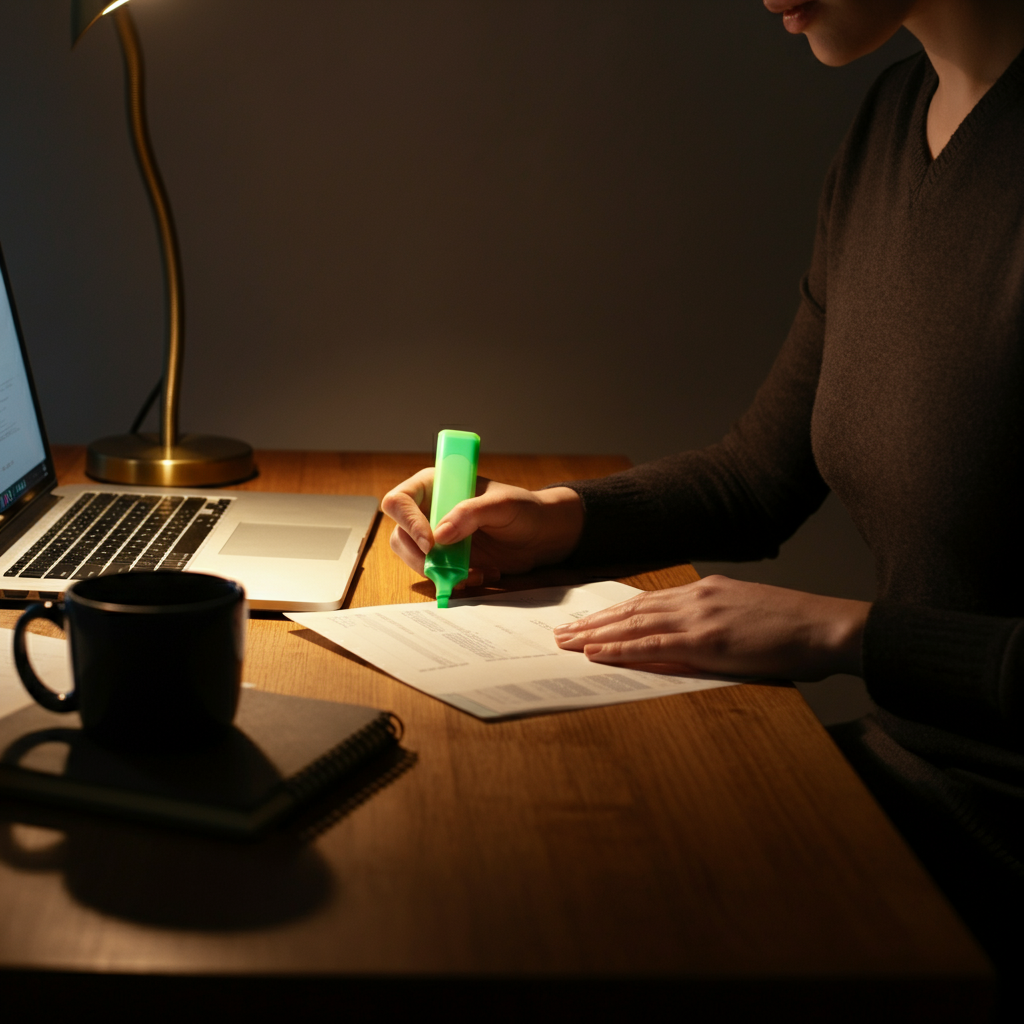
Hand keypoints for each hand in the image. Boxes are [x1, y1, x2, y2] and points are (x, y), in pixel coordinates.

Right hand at [382, 470, 583, 584]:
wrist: (542, 535)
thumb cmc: (524, 508)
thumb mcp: (502, 505)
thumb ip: (470, 513)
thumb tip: (439, 535)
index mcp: (435, 485)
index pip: (399, 501)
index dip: (409, 522)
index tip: (432, 543)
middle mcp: (428, 510)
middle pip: (400, 535)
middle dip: (420, 557)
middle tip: (448, 568)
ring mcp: (436, 537)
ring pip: (413, 558)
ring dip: (438, 572)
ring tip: (472, 572)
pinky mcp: (447, 559)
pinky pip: (435, 574)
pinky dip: (453, 580)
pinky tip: (480, 574)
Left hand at [553, 575, 868, 680]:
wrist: (828, 627)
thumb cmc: (796, 627)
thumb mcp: (747, 614)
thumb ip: (714, 620)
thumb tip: (689, 637)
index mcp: (706, 590)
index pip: (647, 600)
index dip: (613, 612)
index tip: (588, 620)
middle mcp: (696, 597)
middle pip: (631, 609)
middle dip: (593, 621)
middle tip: (560, 631)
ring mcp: (700, 616)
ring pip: (633, 624)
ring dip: (595, 635)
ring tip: (565, 643)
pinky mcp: (707, 640)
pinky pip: (652, 645)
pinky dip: (619, 648)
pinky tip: (595, 654)